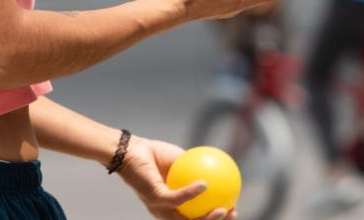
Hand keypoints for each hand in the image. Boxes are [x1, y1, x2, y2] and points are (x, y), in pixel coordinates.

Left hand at [117, 135, 236, 219]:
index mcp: (173, 206)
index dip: (215, 218)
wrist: (130, 150)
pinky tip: (205, 184)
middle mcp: (165, 212)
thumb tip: (218, 167)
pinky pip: (177, 198)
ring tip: (222, 209)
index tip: (233, 208)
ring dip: (206, 218)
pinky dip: (192, 193)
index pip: (196, 218)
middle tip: (231, 213)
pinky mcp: (154, 198)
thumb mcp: (179, 161)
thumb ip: (196, 168)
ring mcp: (159, 207)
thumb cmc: (153, 155)